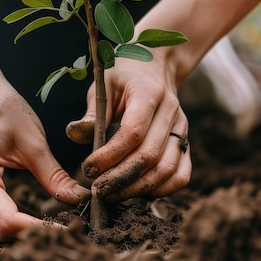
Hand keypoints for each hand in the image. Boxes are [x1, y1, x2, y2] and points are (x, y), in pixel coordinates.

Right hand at [0, 72, 90, 239]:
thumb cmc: (4, 110)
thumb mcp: (34, 142)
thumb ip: (54, 175)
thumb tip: (78, 199)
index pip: (6, 219)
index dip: (36, 229)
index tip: (64, 229)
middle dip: (31, 233)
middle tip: (65, 230)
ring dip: (22, 230)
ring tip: (54, 225)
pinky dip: (14, 220)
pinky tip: (36, 216)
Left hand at [67, 55, 191, 201]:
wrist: (156, 65)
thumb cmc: (124, 74)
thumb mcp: (104, 84)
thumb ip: (92, 112)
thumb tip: (75, 135)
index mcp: (148, 92)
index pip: (133, 132)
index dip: (110, 156)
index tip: (88, 168)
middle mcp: (170, 111)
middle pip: (150, 156)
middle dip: (121, 179)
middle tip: (98, 190)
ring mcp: (181, 127)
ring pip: (167, 169)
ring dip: (139, 188)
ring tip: (113, 195)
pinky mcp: (185, 141)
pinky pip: (181, 174)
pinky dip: (162, 189)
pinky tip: (138, 191)